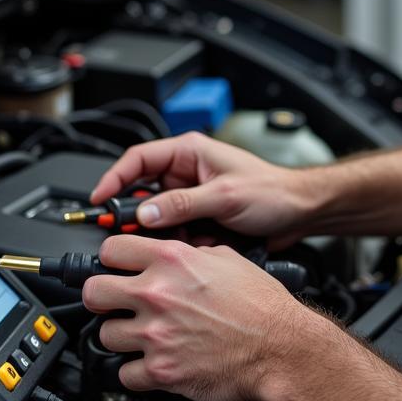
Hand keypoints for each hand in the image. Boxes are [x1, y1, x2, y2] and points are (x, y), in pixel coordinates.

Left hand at [82, 233, 301, 400]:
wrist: (281, 347)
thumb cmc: (262, 305)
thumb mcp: (227, 257)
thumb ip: (190, 253)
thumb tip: (174, 254)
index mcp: (171, 260)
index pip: (110, 250)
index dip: (110, 260)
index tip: (113, 268)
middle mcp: (158, 294)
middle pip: (93, 292)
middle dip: (102, 298)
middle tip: (113, 303)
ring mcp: (156, 334)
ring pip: (105, 335)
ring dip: (121, 337)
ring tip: (141, 336)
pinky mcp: (161, 370)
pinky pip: (125, 374)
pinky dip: (136, 372)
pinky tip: (152, 363)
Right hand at [91, 131, 314, 247]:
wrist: (302, 213)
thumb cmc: (273, 192)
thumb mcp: (225, 196)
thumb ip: (183, 204)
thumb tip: (145, 213)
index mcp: (190, 152)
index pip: (138, 159)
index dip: (115, 178)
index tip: (100, 199)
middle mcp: (188, 172)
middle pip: (143, 190)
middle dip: (136, 214)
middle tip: (124, 233)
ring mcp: (193, 197)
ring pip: (159, 216)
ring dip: (163, 233)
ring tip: (173, 243)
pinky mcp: (201, 218)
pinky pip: (177, 232)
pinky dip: (181, 243)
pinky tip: (196, 248)